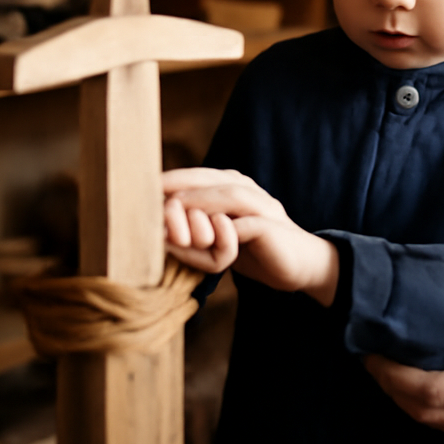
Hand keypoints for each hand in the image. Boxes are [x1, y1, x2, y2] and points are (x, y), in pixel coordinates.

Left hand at [160, 167, 339, 305]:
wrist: (302, 266)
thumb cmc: (257, 252)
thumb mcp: (221, 241)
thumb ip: (197, 233)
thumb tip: (159, 233)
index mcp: (237, 189)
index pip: (201, 176)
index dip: (173, 179)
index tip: (141, 188)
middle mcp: (250, 192)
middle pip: (213, 178)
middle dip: (181, 182)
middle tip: (151, 191)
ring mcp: (264, 208)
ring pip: (231, 195)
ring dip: (200, 202)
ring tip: (174, 209)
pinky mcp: (272, 229)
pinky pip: (246, 226)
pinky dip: (225, 230)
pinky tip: (206, 236)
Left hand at [366, 257, 443, 443]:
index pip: (431, 391)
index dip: (393, 375)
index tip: (372, 353)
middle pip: (425, 413)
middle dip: (391, 388)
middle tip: (370, 359)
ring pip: (437, 426)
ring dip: (407, 402)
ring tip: (389, 370)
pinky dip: (431, 411)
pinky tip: (422, 388)